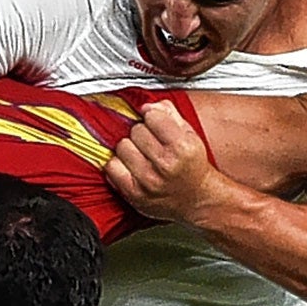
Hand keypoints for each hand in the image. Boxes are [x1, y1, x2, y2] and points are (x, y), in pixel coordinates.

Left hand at [104, 101, 229, 221]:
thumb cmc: (191, 166)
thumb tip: (147, 106)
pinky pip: (111, 167)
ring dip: (129, 148)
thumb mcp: (190, 136)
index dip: (154, 118)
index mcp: (182, 148)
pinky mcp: (133, 193)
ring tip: (142, 155)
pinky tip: (131, 166)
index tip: (157, 125)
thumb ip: (170, 115)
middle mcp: (164, 165)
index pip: (152, 116)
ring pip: (122, 146)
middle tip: (151, 143)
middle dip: (142, 133)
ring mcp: (147, 180)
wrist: (196, 199)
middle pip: (136, 130)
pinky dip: (118, 164)